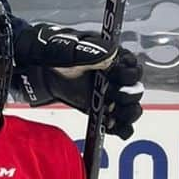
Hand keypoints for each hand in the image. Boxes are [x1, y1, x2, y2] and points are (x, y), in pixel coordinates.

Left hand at [13, 24, 143, 139]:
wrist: (43, 70)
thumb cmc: (58, 53)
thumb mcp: (71, 48)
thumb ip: (90, 51)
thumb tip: (110, 55)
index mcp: (115, 59)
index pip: (133, 68)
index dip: (129, 74)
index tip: (115, 77)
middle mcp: (118, 79)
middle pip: (135, 91)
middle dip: (127, 96)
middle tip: (111, 96)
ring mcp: (111, 97)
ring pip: (131, 109)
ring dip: (127, 115)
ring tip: (112, 117)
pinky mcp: (103, 112)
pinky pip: (118, 124)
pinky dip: (118, 129)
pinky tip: (109, 127)